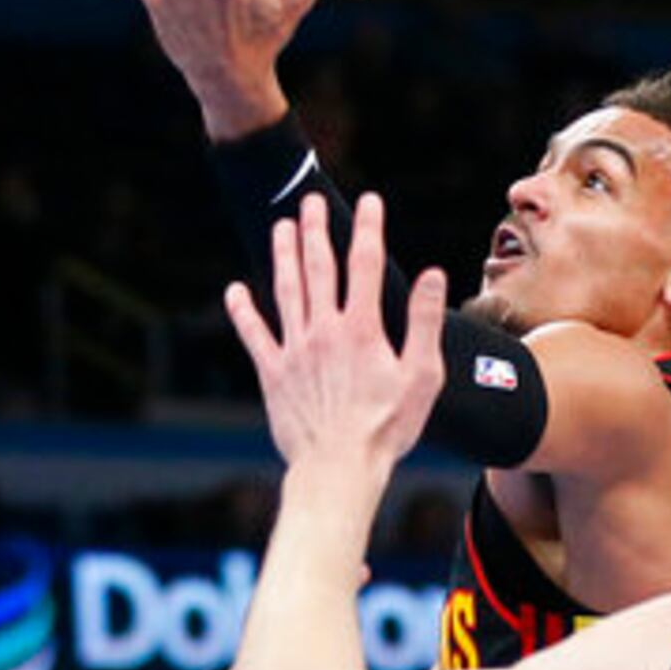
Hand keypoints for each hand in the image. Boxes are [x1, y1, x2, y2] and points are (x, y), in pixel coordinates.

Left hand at [226, 193, 446, 485]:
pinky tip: (235, 291)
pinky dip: (243, 311)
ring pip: (286, 291)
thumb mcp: (422, 376)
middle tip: (311, 200)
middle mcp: (324, 330)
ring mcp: (295, 350)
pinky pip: (254, 335)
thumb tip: (434, 275)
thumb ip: (426, 323)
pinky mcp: (273, 373)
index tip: (370, 202)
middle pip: (319, 267)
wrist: (338, 468)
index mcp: (362, 329)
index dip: (368, 228)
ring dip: (283, 256)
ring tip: (281, 228)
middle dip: (316, 229)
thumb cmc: (387, 429)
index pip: (366, 264)